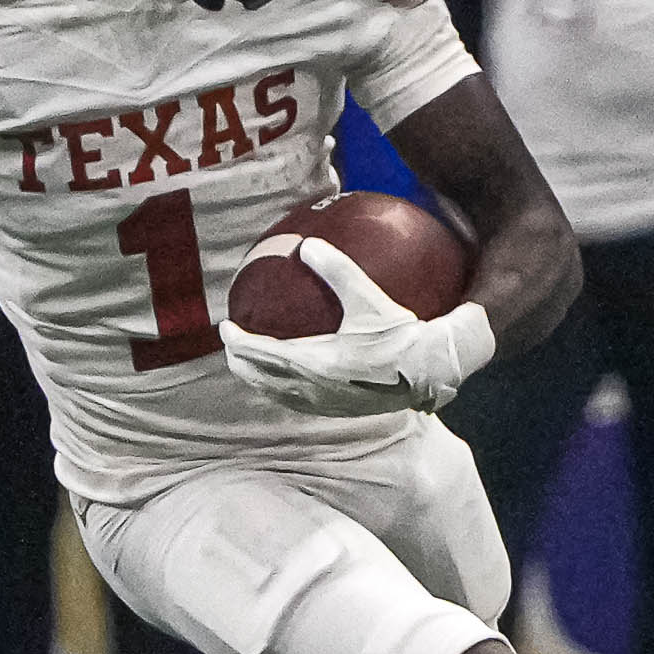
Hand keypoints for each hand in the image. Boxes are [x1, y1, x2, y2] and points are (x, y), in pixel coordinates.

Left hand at [219, 238, 495, 416]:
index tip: (225, 326)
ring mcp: (323, 402)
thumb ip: (337, 270)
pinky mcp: (336, 408)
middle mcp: (313, 387)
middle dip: (239, 361)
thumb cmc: (399, 333)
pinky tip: (284, 377)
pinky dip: (278, 388)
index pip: (259, 353)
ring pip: (274, 393)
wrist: (427, 372)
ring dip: (255, 377)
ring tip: (249, 361)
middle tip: (232, 342)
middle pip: (258, 377)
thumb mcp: (368, 297)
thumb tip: (308, 244)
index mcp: (314, 362)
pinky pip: (295, 400)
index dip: (236, 340)